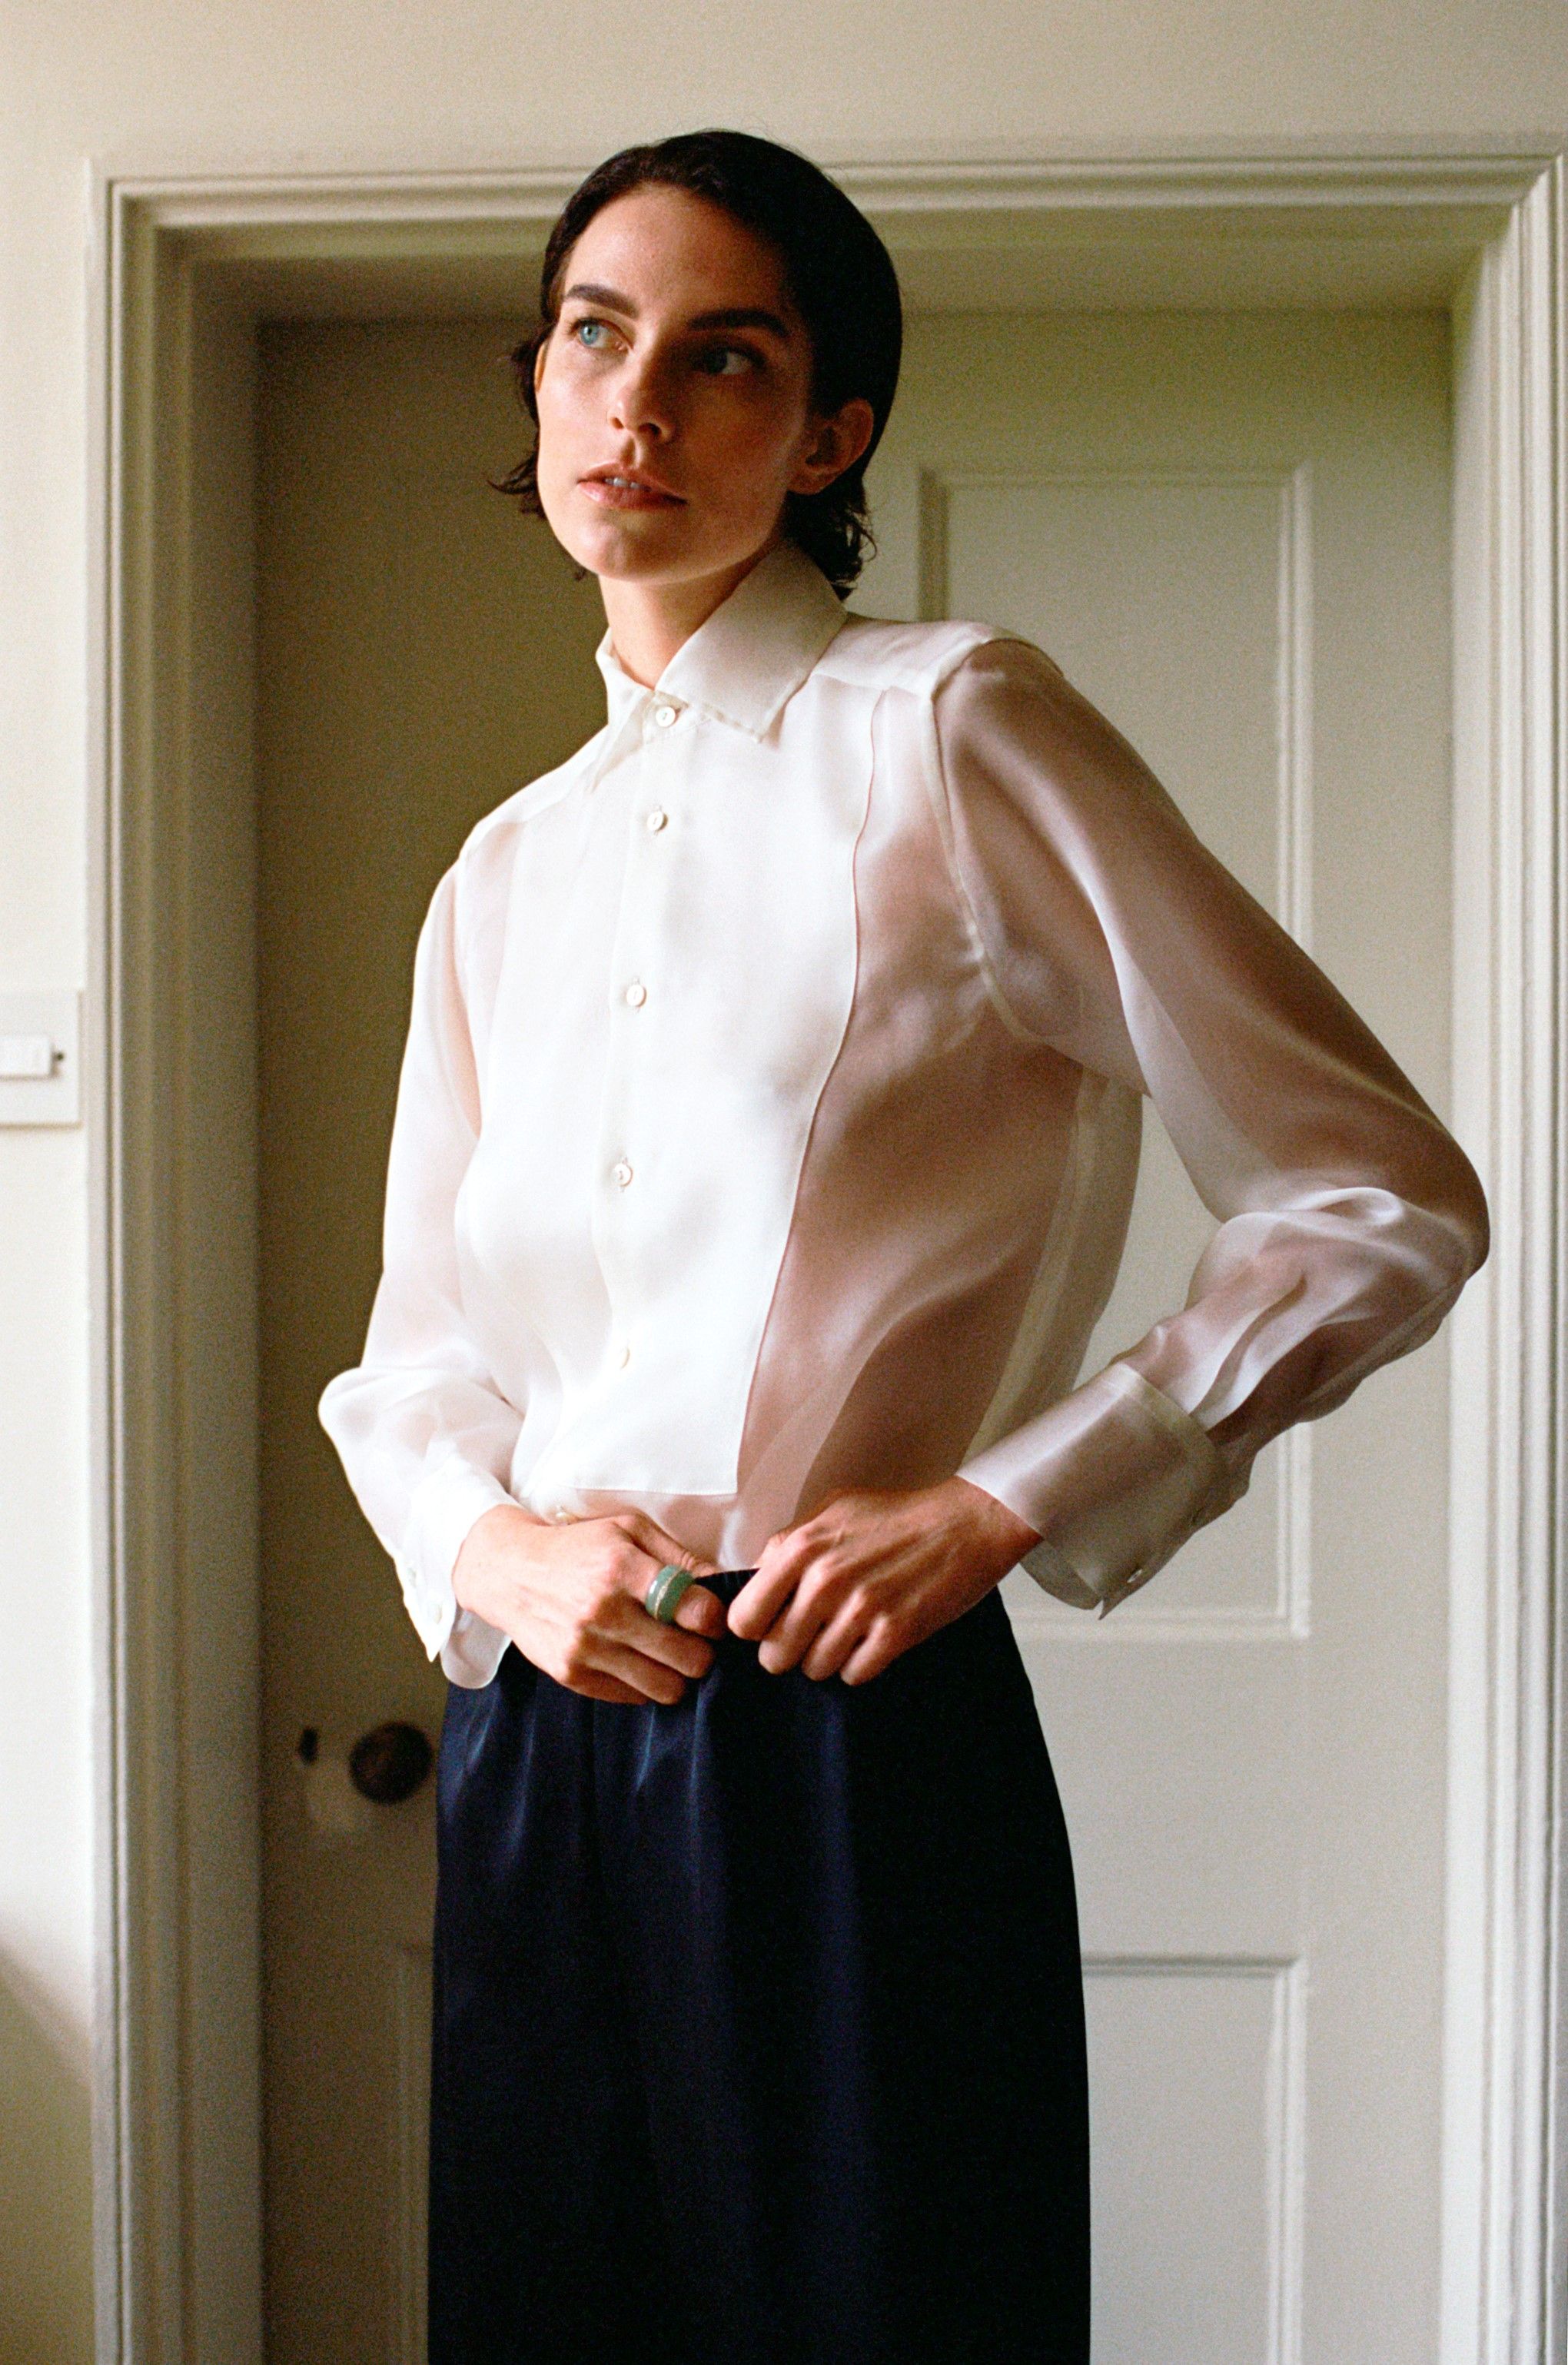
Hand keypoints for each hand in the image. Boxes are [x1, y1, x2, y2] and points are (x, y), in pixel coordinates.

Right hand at [451, 1504, 724, 1705]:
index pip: (696, 1611)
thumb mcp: (628, 1531)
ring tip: (670, 1657)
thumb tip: (724, 1583)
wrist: (510, 1573)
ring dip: (678, 1676)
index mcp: (622, 1568)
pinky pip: (632, 1697)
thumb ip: (678, 1557)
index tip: (711, 1619)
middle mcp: (603, 1611)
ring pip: (664, 1687)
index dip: (716, 1619)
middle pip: (688, 1657)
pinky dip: (645, 1685)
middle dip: (703, 1653)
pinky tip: (639, 1662)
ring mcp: (585, 1648)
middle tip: (696, 1642)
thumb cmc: (579, 1547)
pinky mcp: (571, 1675)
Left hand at [725, 1477, 1041, 1685]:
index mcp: (800, 1547)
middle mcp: (824, 1579)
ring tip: (850, 1632)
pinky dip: (861, 1663)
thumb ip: (789, 1545)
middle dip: (790, 1651)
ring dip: (829, 1658)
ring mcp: (860, 1608)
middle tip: (813, 1635)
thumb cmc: (896, 1517)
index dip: (756, 1628)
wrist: (965, 1524)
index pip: (743, 1618)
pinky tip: (873, 1639)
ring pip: (814, 1669)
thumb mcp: (831, 1512)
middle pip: (774, 1655)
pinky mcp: (895, 1632)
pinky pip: (854, 1674)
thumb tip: (754, 1581)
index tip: (773, 1625)